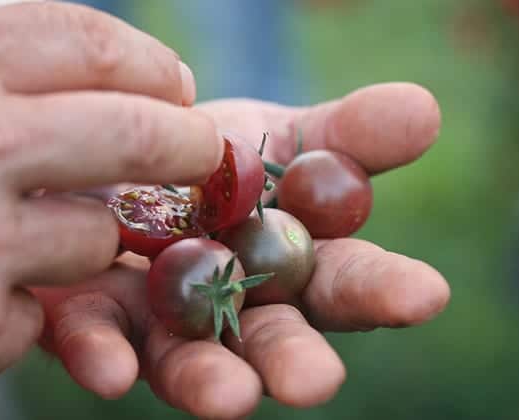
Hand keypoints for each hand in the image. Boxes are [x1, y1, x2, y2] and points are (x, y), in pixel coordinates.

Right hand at [0, 3, 220, 418]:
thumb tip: (91, 79)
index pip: (89, 41)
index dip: (150, 66)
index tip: (177, 88)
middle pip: (134, 131)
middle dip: (187, 143)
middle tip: (204, 151)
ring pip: (90, 239)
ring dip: (72, 243)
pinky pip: (30, 316)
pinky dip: (6, 311)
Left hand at [34, 82, 449, 418]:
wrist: (120, 152)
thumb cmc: (215, 156)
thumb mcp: (281, 135)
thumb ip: (347, 134)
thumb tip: (426, 109)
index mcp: (293, 265)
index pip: (346, 281)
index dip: (383, 288)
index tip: (424, 294)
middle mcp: (235, 308)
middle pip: (271, 340)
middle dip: (293, 360)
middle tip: (314, 382)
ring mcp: (162, 319)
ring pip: (188, 358)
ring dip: (208, 380)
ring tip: (229, 398)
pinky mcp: (92, 315)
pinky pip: (97, 340)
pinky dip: (105, 354)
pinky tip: (113, 370)